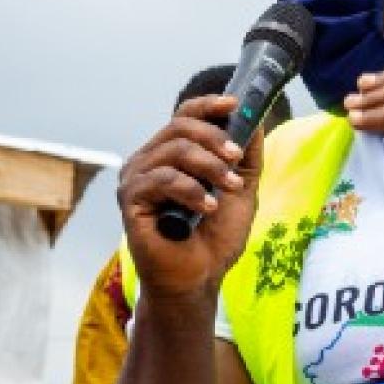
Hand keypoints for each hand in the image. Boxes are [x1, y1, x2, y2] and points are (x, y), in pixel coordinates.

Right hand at [116, 94, 263, 302]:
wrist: (199, 278)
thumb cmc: (214, 237)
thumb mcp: (242, 190)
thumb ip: (247, 156)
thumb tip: (254, 120)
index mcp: (173, 154)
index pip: (185, 116)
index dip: (208, 105)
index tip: (234, 105)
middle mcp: (150, 160)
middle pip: (181, 127)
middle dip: (215, 140)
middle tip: (236, 160)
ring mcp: (137, 178)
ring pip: (174, 150)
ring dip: (209, 167)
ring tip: (230, 189)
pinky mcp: (130, 199)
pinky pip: (161, 179)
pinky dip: (191, 190)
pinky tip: (208, 207)